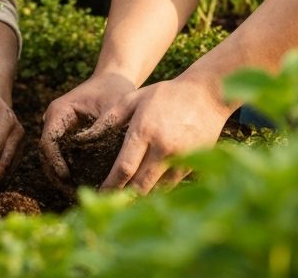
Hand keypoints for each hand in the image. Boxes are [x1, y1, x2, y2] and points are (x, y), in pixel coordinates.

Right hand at [39, 72, 135, 189]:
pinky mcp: (67, 136)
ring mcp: (59, 129)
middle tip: (71, 193)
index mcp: (60, 111)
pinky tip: (80, 185)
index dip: (55, 161)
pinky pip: (62, 157)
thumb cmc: (114, 89)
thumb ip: (101, 129)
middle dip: (56, 174)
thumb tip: (93, 154)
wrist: (115, 78)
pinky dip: (67, 171)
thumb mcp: (111, 108)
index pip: (49, 141)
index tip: (67, 177)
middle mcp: (54, 121)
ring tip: (74, 194)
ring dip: (60, 176)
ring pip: (51, 158)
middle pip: (46, 153)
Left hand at [93, 73, 233, 193]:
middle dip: (123, 197)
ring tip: (126, 201)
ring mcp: (179, 157)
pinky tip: (147, 191)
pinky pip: (171, 185)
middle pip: (138, 185)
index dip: (110, 185)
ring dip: (141, 197)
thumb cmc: (167, 93)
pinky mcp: (192, 163)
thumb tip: (90, 133)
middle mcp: (161, 147)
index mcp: (144, 130)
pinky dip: (158, 190)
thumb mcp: (136, 97)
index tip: (100, 194)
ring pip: (156, 189)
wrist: (206, 93)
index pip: (124, 168)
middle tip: (110, 204)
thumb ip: (113, 115)